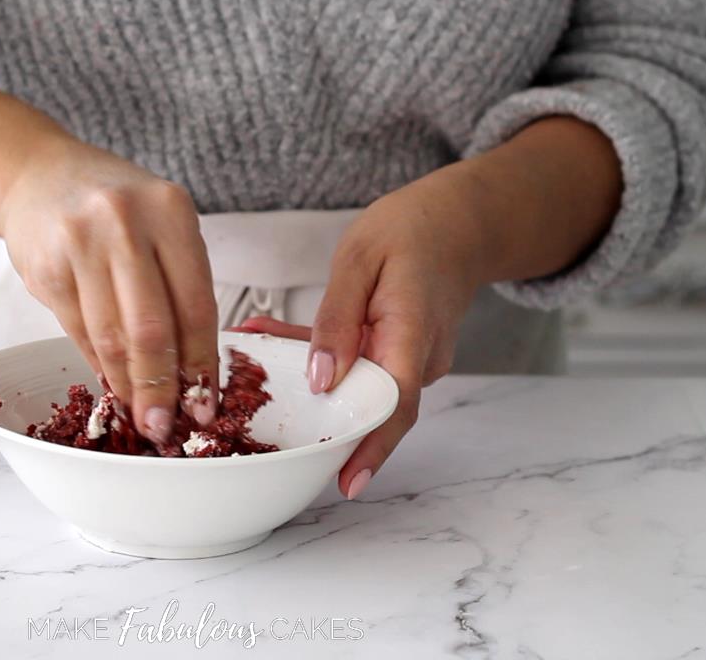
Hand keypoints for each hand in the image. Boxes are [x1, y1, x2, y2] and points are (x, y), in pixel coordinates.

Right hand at [0, 137, 219, 442]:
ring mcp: (79, 244)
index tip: (205, 405)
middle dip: (161, 388)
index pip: (195, 304)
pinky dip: (99, 365)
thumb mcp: (160, 225)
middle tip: (166, 426)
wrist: (38, 175)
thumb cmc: (113, 207)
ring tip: (140, 416)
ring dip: (128, 386)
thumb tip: (193, 376)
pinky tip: (112, 383)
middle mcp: (125, 223)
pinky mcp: (45, 268)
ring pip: (112, 337)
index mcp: (171, 211)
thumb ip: (179, 288)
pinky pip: (78, 333)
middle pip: (152, 328)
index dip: (201, 365)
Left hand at [233, 170, 484, 498]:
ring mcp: (411, 361)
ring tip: (250, 362)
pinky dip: (320, 359)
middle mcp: (418, 357)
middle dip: (321, 424)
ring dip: (308, 383)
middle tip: (265, 431)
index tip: (348, 483)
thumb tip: (322, 380)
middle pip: (371, 409)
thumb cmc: (410, 231)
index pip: (395, 403)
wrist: (455, 223)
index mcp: (411, 332)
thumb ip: (337, 318)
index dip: (371, 448)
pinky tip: (271, 337)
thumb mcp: (360, 258)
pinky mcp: (398, 355)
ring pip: (357, 387)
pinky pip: (357, 367)